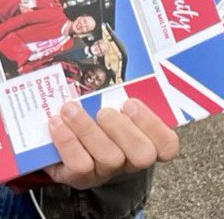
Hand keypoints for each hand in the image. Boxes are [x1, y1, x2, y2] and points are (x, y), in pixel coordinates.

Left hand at [41, 99, 179, 188]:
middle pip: (143, 155)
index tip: (130, 104)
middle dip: (123, 129)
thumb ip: (113, 87)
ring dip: (88, 129)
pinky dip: (67, 141)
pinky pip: (79, 165)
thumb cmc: (87, 115)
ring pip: (109, 158)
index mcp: (143, 139)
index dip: (154, 126)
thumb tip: (107, 48)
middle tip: (104, 111)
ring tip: (70, 109)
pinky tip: (56, 123)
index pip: (167, 144)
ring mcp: (104, 171)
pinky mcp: (79, 177)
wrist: (56, 144)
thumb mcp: (104, 100)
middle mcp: (128, 159)